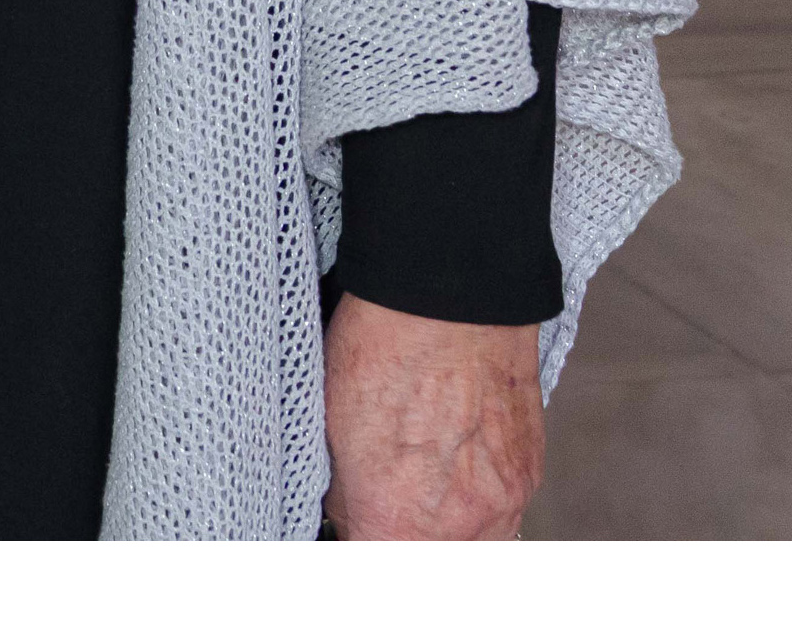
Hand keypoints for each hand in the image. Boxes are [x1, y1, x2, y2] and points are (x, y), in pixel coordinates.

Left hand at [323, 296, 546, 537]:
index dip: (357, 545)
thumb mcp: (329, 426)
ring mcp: (507, 500)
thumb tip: (348, 516)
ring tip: (414, 496)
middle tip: (377, 513)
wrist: (452, 298)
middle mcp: (463, 522)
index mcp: (399, 517)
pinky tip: (448, 474)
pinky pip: (504, 515)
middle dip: (401, 541)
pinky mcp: (530, 473)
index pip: (374, 562)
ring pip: (474, 548)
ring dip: (442, 534)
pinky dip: (475, 507)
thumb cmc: (381, 349)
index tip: (349, 529)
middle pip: (430, 561)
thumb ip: (344, 492)